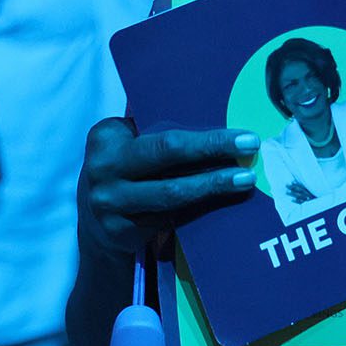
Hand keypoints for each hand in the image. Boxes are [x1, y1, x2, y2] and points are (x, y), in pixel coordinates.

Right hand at [79, 119, 259, 255]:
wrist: (95, 224)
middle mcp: (104, 168)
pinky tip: (222, 204)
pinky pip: (168, 218)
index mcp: (107, 137)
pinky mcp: (120, 231)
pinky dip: (199, 209)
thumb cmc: (124, 172)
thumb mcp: (126, 145)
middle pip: (168, 155)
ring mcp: (110, 202)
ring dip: (212, 186)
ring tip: (244, 180)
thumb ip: (154, 131)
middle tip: (250, 148)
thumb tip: (215, 114)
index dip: (205, 136)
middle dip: (213, 150)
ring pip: (172, 194)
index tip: (241, 135)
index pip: (164, 135)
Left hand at [286, 180, 316, 203]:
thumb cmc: (316, 194)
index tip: (291, 182)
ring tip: (287, 192)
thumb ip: (306, 186)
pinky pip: (302, 202)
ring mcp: (308, 198)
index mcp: (310, 189)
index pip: (302, 186)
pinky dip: (297, 201)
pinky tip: (292, 200)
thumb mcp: (313, 189)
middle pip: (300, 189)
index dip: (297, 184)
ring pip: (300, 195)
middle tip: (286, 186)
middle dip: (293, 187)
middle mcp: (309, 193)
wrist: (321, 202)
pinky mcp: (308, 203)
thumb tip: (296, 182)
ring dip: (293, 193)